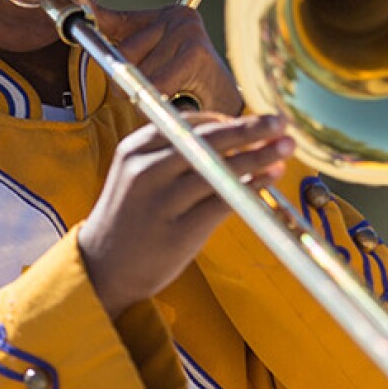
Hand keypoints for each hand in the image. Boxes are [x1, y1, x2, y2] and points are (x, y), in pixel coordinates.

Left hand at [73, 0, 242, 115]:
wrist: (228, 108)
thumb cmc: (189, 87)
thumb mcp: (154, 63)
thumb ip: (125, 46)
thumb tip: (85, 9)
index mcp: (168, 15)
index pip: (120, 18)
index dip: (96, 12)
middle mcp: (179, 16)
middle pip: (124, 52)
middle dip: (128, 81)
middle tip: (155, 89)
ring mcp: (188, 31)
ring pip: (138, 71)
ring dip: (147, 94)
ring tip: (171, 94)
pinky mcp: (195, 52)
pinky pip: (156, 83)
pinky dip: (160, 99)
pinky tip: (179, 97)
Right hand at [78, 114, 293, 317]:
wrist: (101, 269)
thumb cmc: (129, 219)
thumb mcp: (137, 175)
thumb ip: (173, 154)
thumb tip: (231, 135)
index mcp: (135, 148)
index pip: (188, 122)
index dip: (227, 120)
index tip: (255, 119)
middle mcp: (146, 169)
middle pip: (209, 140)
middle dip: (250, 129)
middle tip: (281, 122)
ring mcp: (162, 200)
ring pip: (221, 169)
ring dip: (259, 156)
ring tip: (285, 148)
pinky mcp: (179, 230)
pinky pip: (224, 201)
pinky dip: (251, 187)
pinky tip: (269, 179)